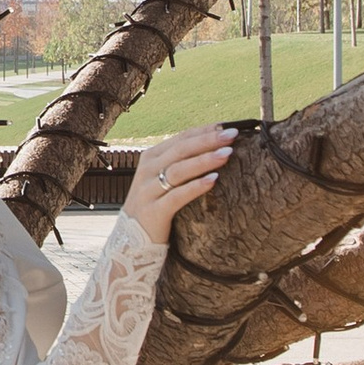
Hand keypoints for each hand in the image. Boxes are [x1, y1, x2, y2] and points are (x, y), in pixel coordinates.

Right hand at [123, 125, 233, 243]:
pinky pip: (177, 196)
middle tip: (232, 135)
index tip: (227, 127)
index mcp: (151, 157)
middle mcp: (147, 170)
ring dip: (204, 160)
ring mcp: (148, 191)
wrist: (131, 237)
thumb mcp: (162, 178)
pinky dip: (195, 187)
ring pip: (179, 170)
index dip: (204, 131)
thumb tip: (214, 146)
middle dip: (208, 141)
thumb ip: (180, 162)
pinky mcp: (154, 211)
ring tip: (227, 155)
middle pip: (181, 150)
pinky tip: (213, 180)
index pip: (181, 138)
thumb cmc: (156, 204)